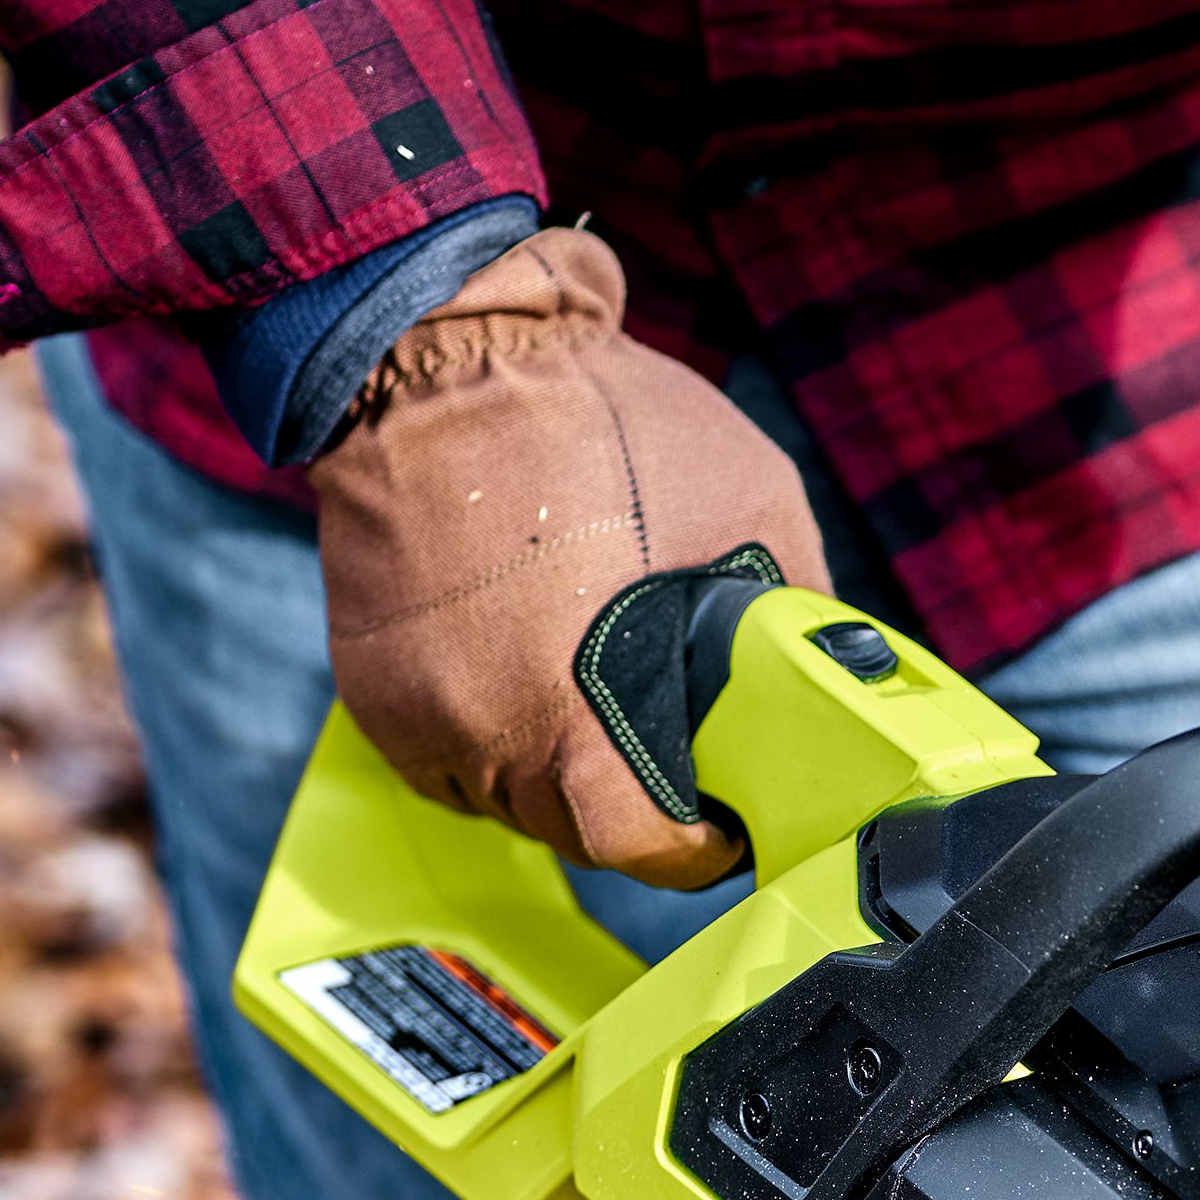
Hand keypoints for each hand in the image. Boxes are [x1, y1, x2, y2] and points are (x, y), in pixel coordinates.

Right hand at [312, 227, 826, 886]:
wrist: (438, 349)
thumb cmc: (598, 418)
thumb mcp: (754, 501)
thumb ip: (789, 609)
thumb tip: (824, 674)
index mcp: (576, 718)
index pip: (643, 850)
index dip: (695, 845)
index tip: (723, 824)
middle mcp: (487, 736)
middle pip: (575, 831)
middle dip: (632, 807)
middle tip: (672, 758)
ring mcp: (421, 715)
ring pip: (507, 798)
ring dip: (556, 771)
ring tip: (596, 699)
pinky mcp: (375, 688)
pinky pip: (446, 754)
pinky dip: (491, 733)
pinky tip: (524, 671)